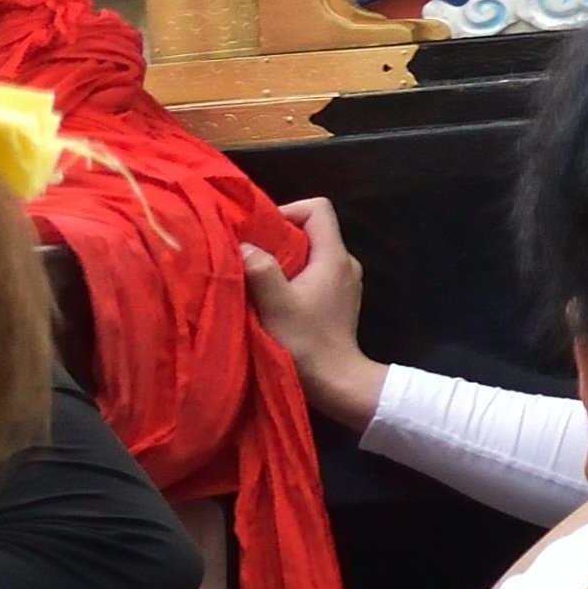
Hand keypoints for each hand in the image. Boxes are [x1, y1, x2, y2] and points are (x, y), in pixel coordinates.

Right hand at [238, 197, 383, 426]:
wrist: (335, 380)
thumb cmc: (305, 342)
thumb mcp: (276, 305)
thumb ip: (260, 270)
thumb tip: (242, 243)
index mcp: (334, 256)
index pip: (318, 208)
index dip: (288, 211)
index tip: (259, 231)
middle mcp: (345, 262)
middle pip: (312, 229)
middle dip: (278, 236)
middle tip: (249, 253)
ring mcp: (343, 281)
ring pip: (311, 252)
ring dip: (283, 258)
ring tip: (256, 275)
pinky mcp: (337, 298)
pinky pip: (314, 271)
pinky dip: (292, 274)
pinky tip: (272, 294)